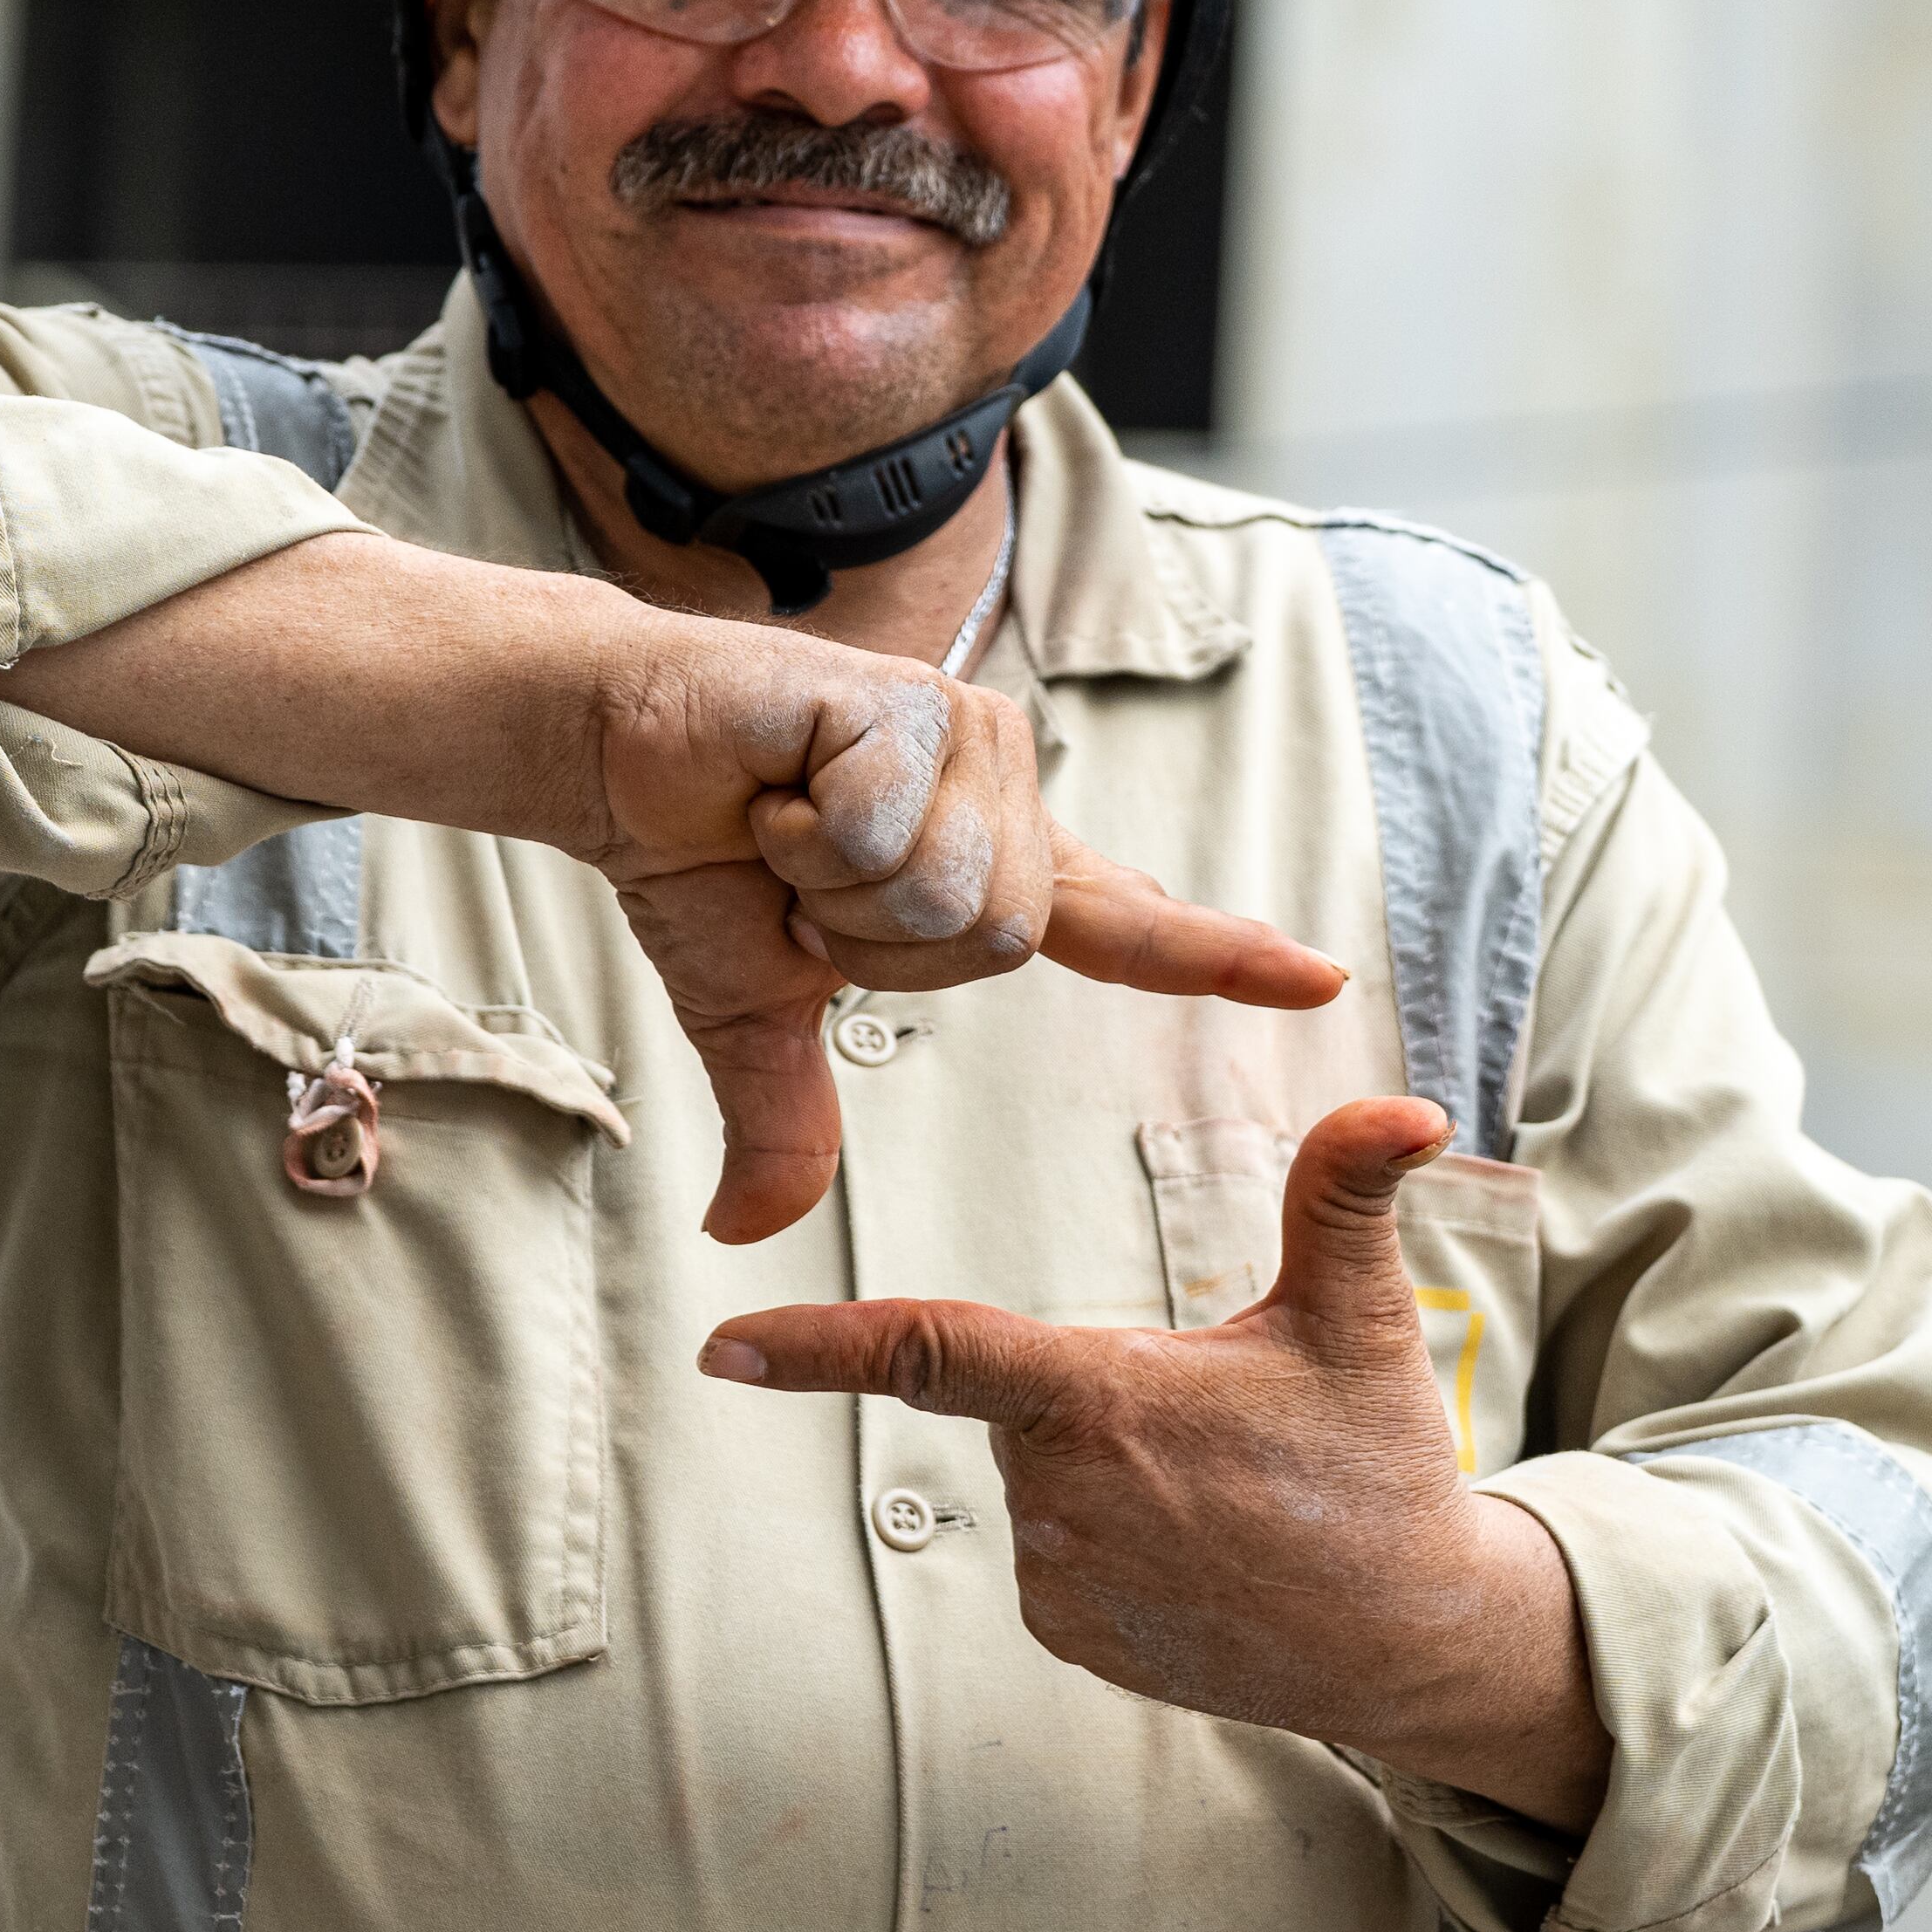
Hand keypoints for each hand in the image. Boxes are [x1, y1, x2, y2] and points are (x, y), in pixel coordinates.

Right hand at [584, 624, 1345, 1237]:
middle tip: (803, 875)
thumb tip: (743, 1229)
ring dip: (837, 886)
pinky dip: (808, 834)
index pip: (1126, 927)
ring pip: (951, 896)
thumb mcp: (754, 1010)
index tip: (1320, 980)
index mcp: (989, 865)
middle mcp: (1002, 794)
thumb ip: (786, 1114)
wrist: (611, 751)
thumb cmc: (696, 860)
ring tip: (791, 821)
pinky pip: (890, 834)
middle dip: (871, 940)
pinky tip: (778, 782)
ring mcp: (968, 737)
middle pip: (996, 943)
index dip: (1221, 956)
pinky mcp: (918, 701)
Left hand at [700, 1096, 1612, 1830]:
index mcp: (1100, 1401)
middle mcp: (1058, 1497)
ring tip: (1226, 1501)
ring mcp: (1059, 1579)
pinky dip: (1113, 1539)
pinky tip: (1203, 1556)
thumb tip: (1404, 1106)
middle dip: (1097, 1392)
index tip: (726, 1349)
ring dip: (1110, 1468)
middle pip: (1019, 1401)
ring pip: (1041, 1477)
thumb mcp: (1361, 1318)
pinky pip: (1058, 1554)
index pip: (929, 1351)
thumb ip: (1344, 1196)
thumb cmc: (1378, 1469)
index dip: (816, 1347)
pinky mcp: (1071, 1636)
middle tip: (1222, 1431)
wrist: (1411, 1639)